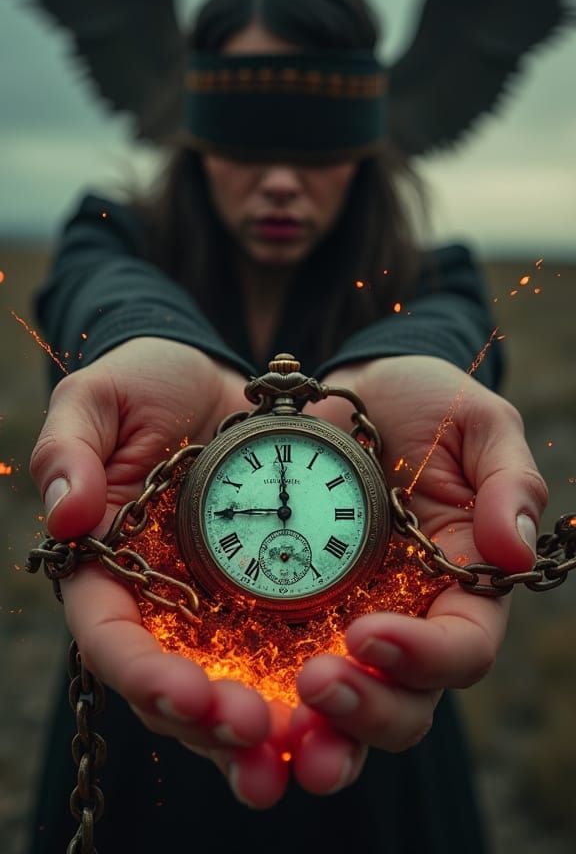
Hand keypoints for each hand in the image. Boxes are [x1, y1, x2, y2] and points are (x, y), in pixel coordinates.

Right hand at [29, 338, 292, 807]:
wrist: (226, 385)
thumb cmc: (151, 386)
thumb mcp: (103, 397)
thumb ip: (71, 444)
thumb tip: (66, 510)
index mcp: (109, 572)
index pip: (113, 641)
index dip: (143, 676)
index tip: (185, 692)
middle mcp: (165, 611)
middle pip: (179, 693)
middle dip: (214, 726)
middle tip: (255, 735)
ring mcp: (223, 617)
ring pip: (241, 698)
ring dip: (273, 735)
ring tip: (308, 753)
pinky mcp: (281, 609)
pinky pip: (297, 667)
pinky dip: (322, 702)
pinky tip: (351, 722)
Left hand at [288, 355, 547, 794]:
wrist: (342, 395)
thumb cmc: (421, 404)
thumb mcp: (475, 423)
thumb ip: (507, 480)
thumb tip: (513, 552)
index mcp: (457, 589)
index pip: (461, 650)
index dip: (425, 658)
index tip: (369, 631)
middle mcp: (403, 625)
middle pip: (400, 706)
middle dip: (362, 713)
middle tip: (316, 684)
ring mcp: (340, 629)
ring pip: (334, 715)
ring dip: (305, 736)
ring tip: (265, 727)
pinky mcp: (281, 621)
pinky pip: (266, 680)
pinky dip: (247, 705)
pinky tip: (214, 711)